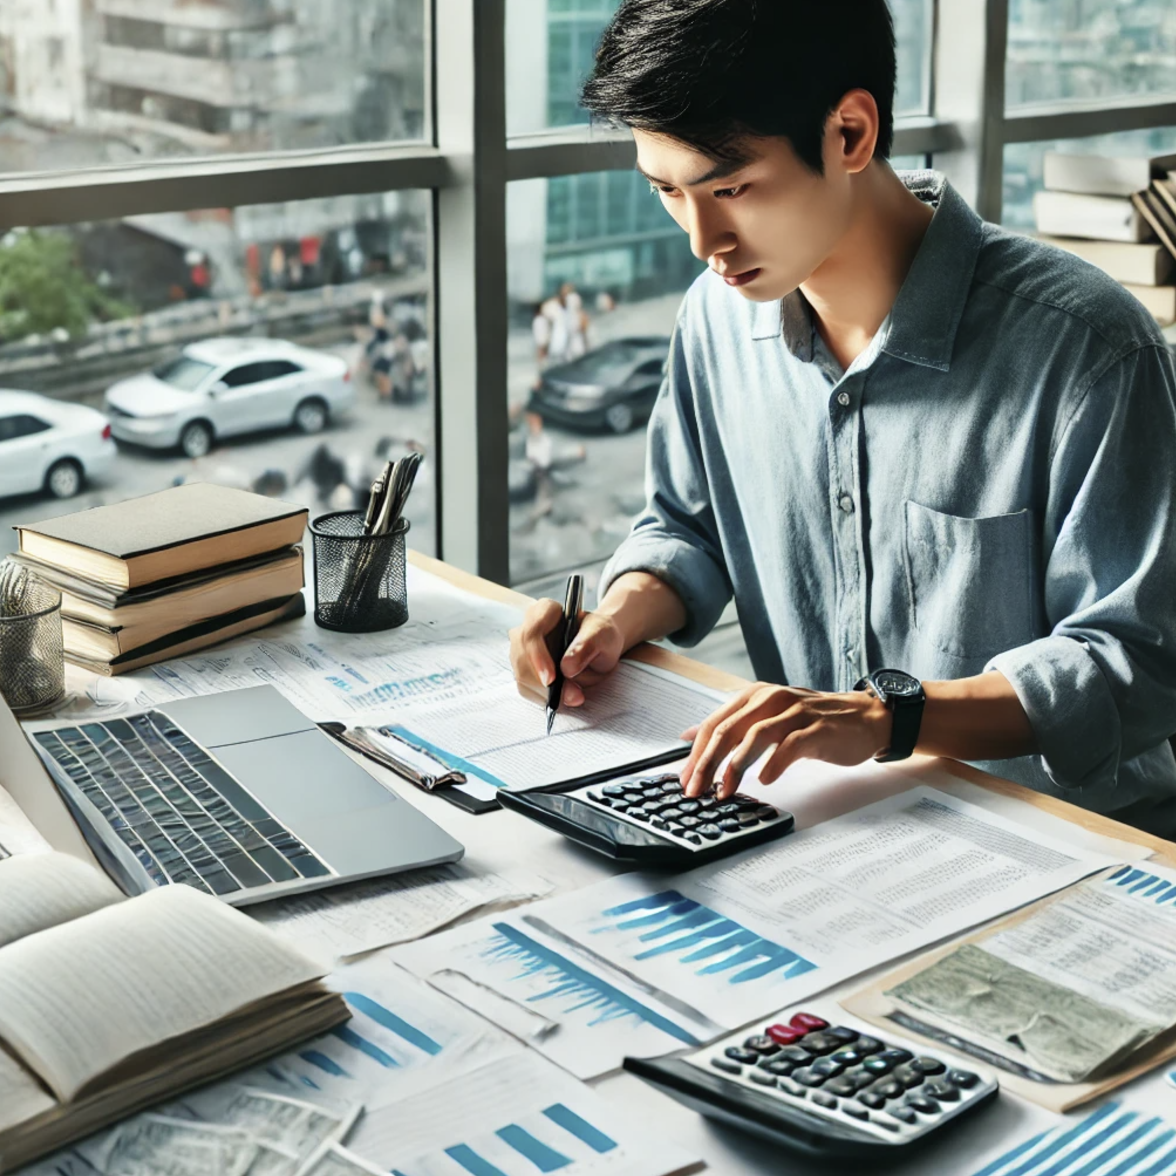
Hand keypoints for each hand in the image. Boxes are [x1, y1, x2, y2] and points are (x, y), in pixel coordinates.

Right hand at [509, 598, 626, 706]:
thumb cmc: (599, 635)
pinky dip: (544, 698)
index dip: (538, 656)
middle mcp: (526, 629)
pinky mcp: (523, 670)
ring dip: (546, 693)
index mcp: (544, 611)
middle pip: (523, 658)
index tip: (551, 679)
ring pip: (522, 676)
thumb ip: (587, 645)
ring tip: (574, 697)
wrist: (598, 645)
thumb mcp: (602, 635)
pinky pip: (526, 689)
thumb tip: (566, 668)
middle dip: (545, 683)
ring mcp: (521, 651)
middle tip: (573, 696)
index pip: (531, 631)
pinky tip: (563, 698)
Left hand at [678, 682, 892, 798]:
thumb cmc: (813, 721)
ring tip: (724, 790)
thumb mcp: (767, 716)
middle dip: (707, 763)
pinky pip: (790, 745)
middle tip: (696, 790)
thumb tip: (689, 736)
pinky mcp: (817, 728)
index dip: (696, 753)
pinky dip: (774, 763)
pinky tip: (764, 780)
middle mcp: (771, 698)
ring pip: (755, 736)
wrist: (864, 718)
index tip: (684, 779)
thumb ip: (731, 725)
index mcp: (755, 695)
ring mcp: (795, 712)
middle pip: (728, 730)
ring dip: (735, 766)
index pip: (714, 723)